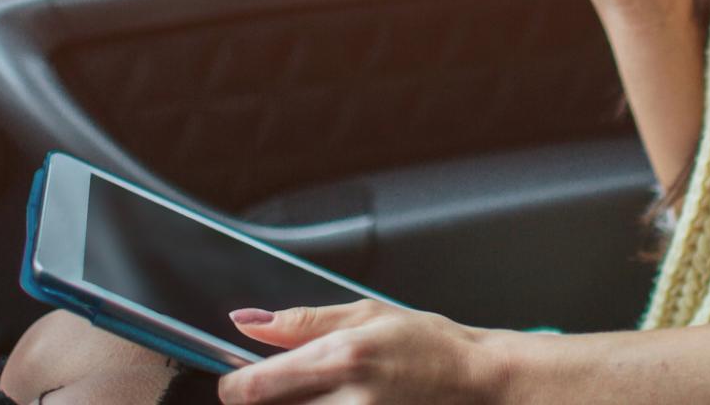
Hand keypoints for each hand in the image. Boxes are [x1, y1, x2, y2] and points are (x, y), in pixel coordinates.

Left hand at [216, 299, 503, 403]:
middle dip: (264, 401)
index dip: (233, 387)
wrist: (476, 381)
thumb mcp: (366, 314)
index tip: (236, 382)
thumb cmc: (427, 344)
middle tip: (283, 388)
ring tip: (318, 394)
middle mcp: (348, 401)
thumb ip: (302, 322)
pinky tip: (333, 403)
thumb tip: (247, 322)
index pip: (255, 388)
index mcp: (341, 357)